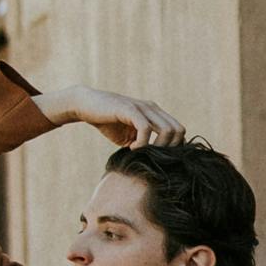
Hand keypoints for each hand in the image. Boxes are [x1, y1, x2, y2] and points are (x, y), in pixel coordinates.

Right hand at [27, 76, 185, 147]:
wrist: (86, 105)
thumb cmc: (107, 121)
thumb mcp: (129, 135)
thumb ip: (143, 143)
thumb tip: (154, 160)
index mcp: (155, 113)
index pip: (178, 131)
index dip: (173, 147)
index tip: (157, 158)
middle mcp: (152, 108)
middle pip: (179, 131)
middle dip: (169, 149)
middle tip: (152, 157)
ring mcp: (143, 107)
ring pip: (167, 130)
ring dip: (158, 147)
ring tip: (142, 153)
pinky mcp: (130, 109)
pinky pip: (146, 128)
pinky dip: (142, 143)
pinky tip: (131, 148)